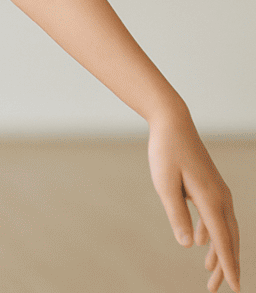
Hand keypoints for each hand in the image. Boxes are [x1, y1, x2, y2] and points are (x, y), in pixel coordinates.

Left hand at [148, 115, 240, 290]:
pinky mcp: (210, 187)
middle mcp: (220, 198)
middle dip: (226, 265)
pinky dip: (212, 233)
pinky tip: (200, 243)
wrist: (172, 123)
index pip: (223, 240)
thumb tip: (187, 245)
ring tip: (210, 273)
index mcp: (210, 199)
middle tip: (218, 289)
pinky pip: (215, 217)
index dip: (229, 266)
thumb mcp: (164, 184)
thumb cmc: (166, 152)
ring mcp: (218, 192)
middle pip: (229, 239)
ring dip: (219, 251)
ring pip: (224, 229)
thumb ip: (176, 214)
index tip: (235, 288)